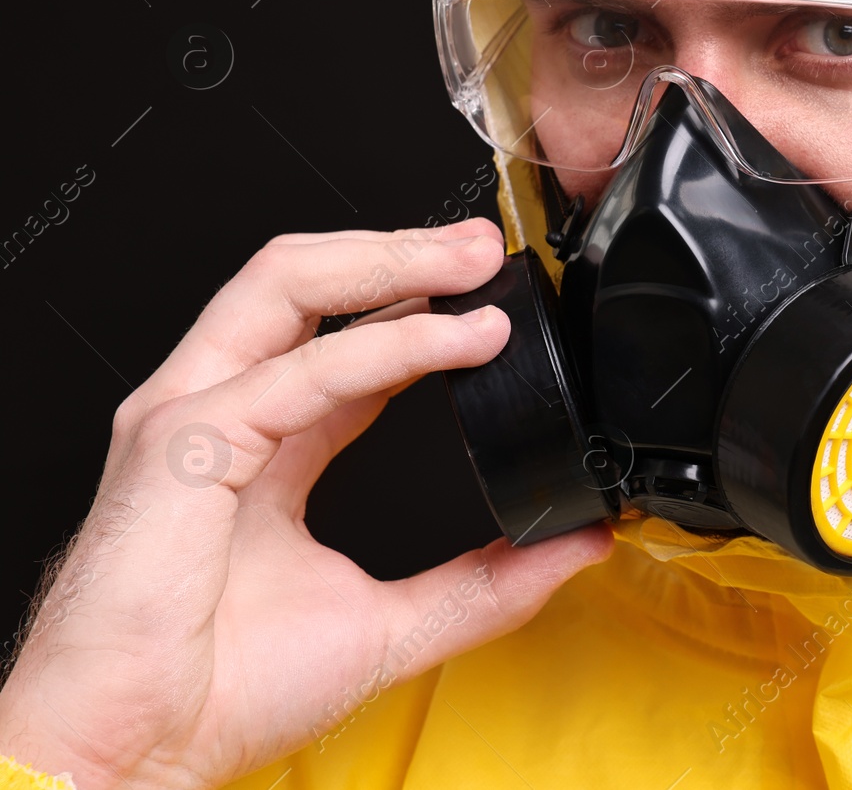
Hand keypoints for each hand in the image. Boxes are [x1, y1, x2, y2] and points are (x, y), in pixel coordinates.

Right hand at [0, 218, 612, 788]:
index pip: (340, 345)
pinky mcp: (185, 443)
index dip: (414, 310)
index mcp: (260, 450)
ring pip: (289, 287)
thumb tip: (577, 544)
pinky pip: (299, 370)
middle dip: (401, 252)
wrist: (138, 756)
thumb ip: (488, 582)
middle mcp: (220, 415)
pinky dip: (389, 347)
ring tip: (473, 261)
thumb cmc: (220, 695)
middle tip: (486, 248)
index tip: (491, 302)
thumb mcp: (391, 624)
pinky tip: (456, 341)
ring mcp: (195, 418)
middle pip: (305, 285)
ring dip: (392, 262)